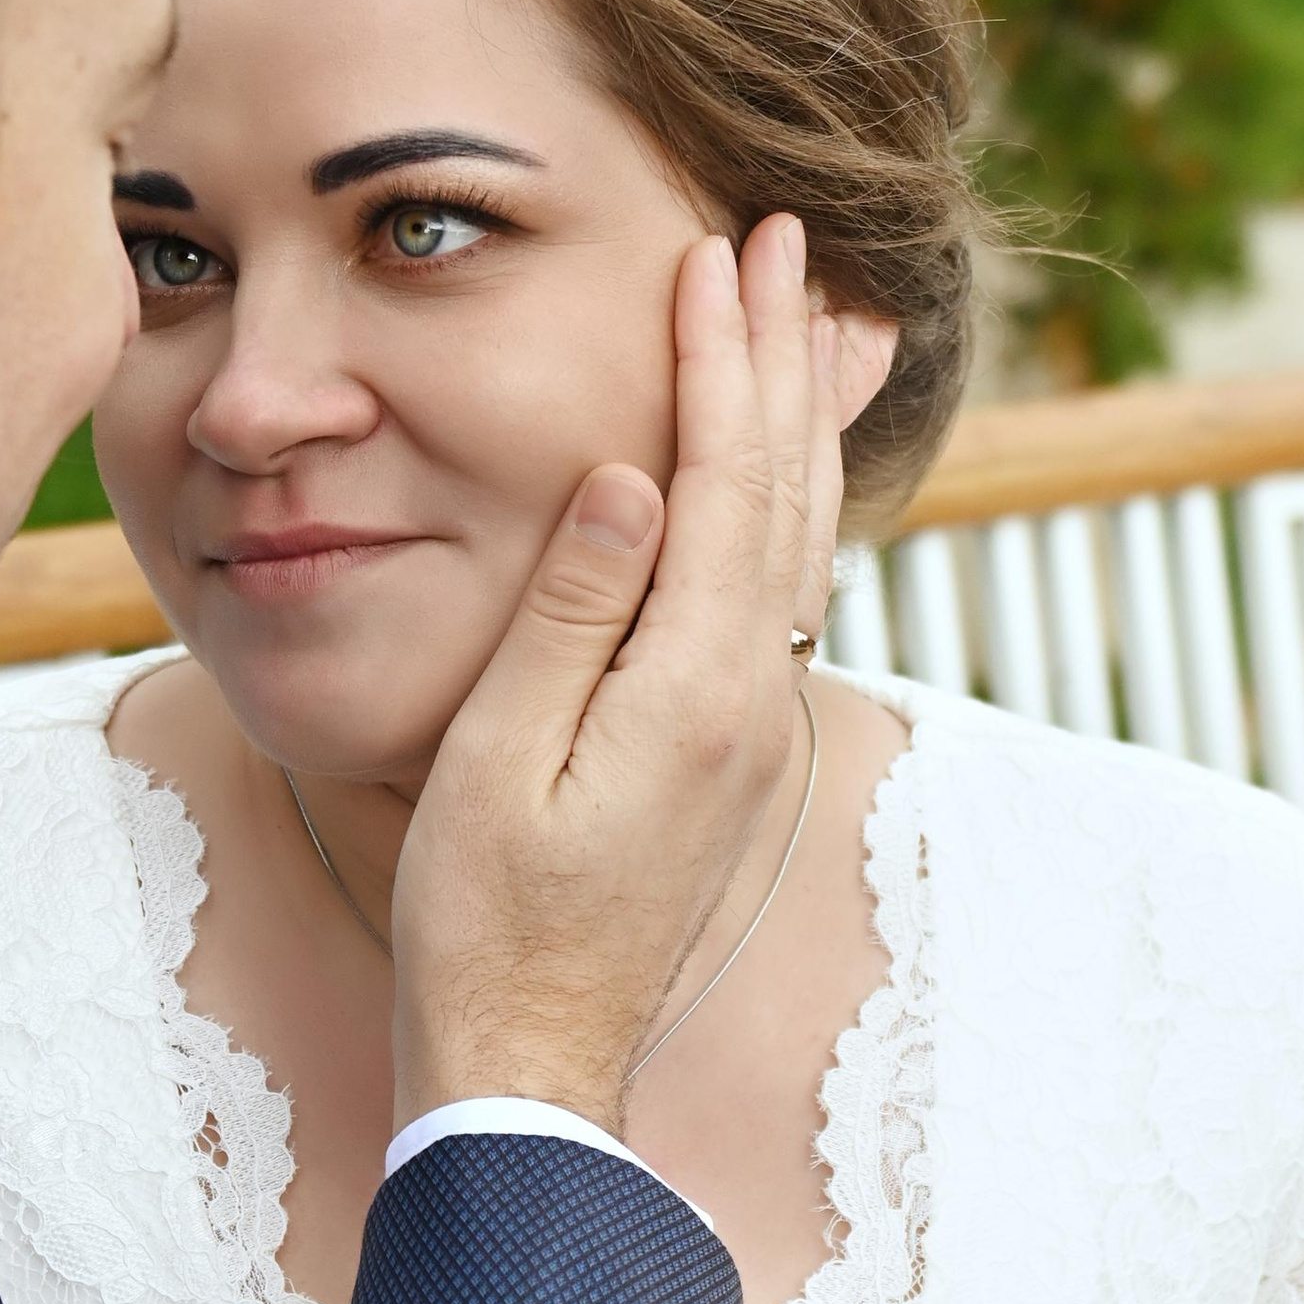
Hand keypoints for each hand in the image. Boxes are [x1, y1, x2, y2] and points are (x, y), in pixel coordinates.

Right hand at [391, 212, 825, 1136]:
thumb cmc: (482, 922)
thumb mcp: (492, 759)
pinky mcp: (740, 760)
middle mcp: (754, 704)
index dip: (721, 359)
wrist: (532, 1062)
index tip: (719, 253)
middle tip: (780, 241)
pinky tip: (792, 475)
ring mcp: (758, 734)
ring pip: (805, 542)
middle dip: (780, 356)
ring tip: (820, 319)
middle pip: (785, 494)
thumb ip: (570, 613)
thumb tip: (633, 476)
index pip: (721, 482)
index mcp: (691, 693)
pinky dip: (796, 507)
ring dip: (805, 421)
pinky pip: (787, 596)